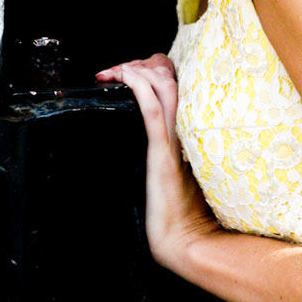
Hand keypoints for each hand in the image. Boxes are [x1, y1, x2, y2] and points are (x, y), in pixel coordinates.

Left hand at [96, 54, 219, 270]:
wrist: (183, 237)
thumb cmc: (176, 208)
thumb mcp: (171, 167)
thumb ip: (166, 147)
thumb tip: (151, 133)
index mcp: (186, 128)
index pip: (173, 82)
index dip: (153, 67)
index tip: (129, 69)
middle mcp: (183, 127)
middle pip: (167, 77)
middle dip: (141, 64)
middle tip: (117, 70)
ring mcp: (175, 138)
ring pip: (162, 86)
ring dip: (135, 70)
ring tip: (116, 71)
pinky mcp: (163, 152)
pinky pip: (153, 111)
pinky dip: (140, 88)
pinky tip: (127, 77)